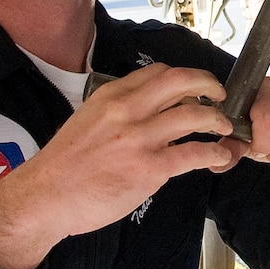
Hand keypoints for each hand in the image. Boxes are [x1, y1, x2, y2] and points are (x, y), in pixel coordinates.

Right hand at [0, 65, 238, 268]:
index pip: (159, 72)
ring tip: (224, 127)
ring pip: (194, 115)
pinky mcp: (149, 168)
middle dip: (209, 84)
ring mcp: (140, 138)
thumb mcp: (87, 119)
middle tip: (220, 96)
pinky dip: (214, 152)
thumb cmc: (64, 164)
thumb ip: (117, 111)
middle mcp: (128, 110)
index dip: (184, 77)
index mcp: (112, 95)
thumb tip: (145, 110)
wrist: (45, 196)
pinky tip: (219, 156)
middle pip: (182, 81)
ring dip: (217, 120)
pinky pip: (193, 153)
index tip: (194, 86)